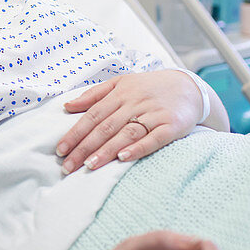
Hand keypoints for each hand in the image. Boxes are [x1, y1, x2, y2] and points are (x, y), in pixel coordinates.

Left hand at [57, 70, 203, 172]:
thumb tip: (67, 106)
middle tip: (68, 166)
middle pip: (105, 127)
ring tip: (90, 165)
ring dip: (107, 150)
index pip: (93, 116)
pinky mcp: (171, 125)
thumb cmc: (149, 88)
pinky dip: (138, 148)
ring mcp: (154, 114)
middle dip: (85, 147)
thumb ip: (94, 95)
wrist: (189, 86)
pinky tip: (123, 158)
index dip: (76, 133)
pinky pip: (154, 138)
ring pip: (126, 133)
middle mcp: (134, 103)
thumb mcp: (120, 83)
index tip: (61, 150)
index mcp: (119, 94)